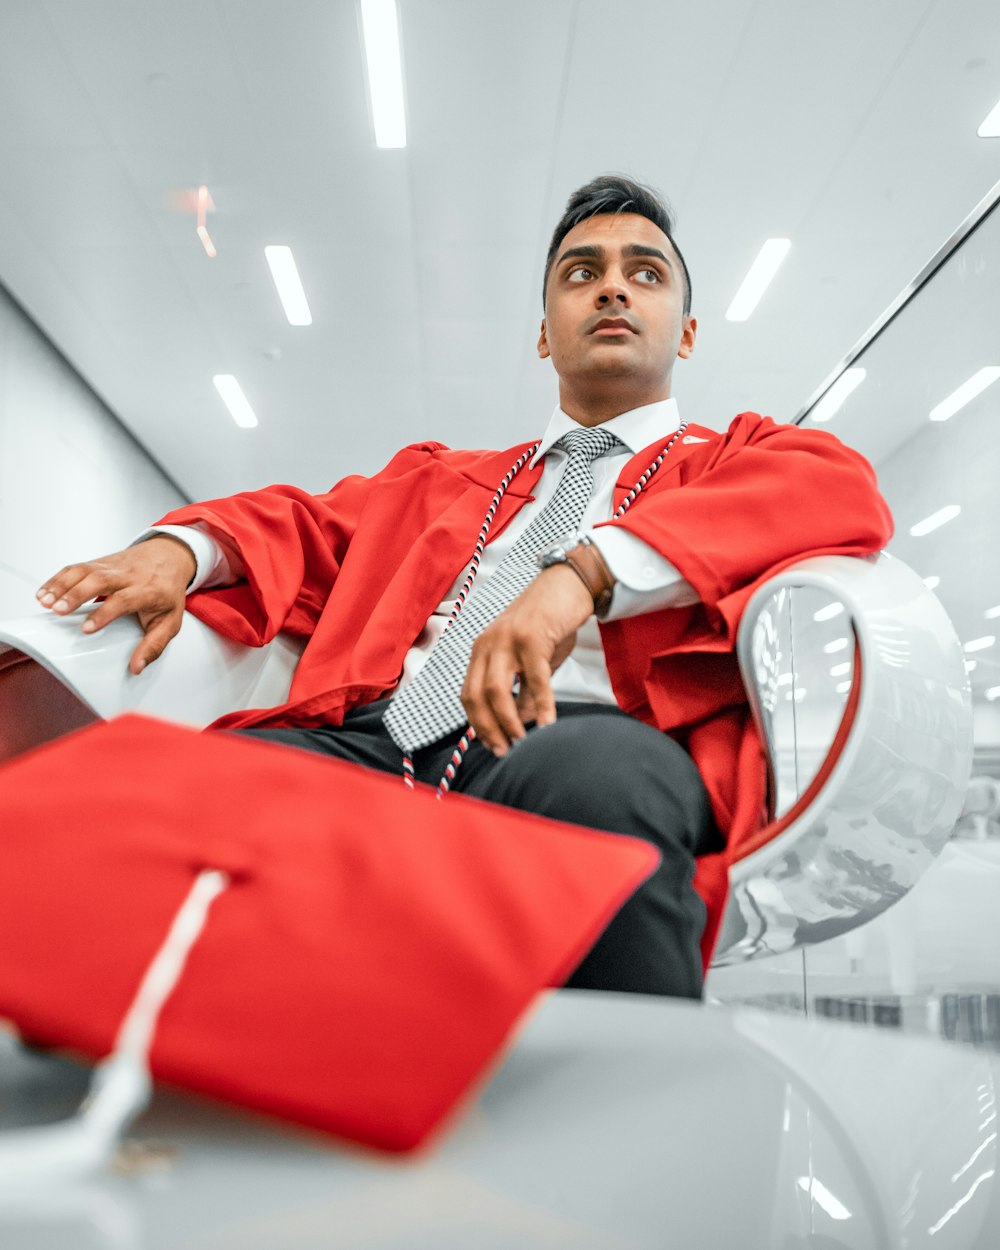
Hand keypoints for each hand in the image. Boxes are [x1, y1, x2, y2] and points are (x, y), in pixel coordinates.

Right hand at [36, 536, 196, 673]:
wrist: (168, 557)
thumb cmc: (167, 592)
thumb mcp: (171, 621)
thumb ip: (154, 645)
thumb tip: (137, 667)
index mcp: (148, 590)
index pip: (124, 599)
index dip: (105, 613)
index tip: (86, 629)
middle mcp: (128, 575)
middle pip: (100, 580)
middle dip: (76, 594)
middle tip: (58, 611)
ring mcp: (111, 566)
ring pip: (84, 571)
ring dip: (61, 585)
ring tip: (44, 602)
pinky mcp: (98, 562)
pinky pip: (75, 568)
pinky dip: (57, 579)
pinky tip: (43, 593)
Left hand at [461, 565, 593, 755]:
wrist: (567, 584)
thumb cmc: (551, 623)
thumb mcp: (535, 661)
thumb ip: (525, 690)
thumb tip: (523, 722)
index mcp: (482, 650)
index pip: (469, 694)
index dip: (478, 723)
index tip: (493, 745)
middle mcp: (488, 644)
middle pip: (477, 695)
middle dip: (488, 729)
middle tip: (505, 751)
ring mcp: (507, 640)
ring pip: (497, 690)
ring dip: (508, 722)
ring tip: (522, 743)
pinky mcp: (532, 637)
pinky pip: (534, 679)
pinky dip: (540, 705)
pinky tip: (547, 724)